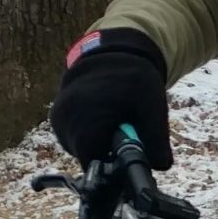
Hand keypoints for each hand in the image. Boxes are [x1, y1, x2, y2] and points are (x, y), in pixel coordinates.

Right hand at [50, 26, 171, 168]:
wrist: (111, 51)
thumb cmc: (133, 78)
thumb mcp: (152, 107)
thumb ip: (156, 140)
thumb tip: (161, 166)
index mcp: (86, 119)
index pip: (94, 163)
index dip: (113, 164)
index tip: (126, 151)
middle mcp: (65, 120)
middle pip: (87, 156)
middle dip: (107, 150)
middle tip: (123, 130)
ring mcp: (58, 119)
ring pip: (80, 149)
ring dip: (98, 142)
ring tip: (113, 119)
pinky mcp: (56, 117)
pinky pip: (74, 137)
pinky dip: (89, 133)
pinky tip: (102, 117)